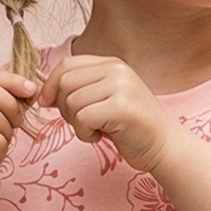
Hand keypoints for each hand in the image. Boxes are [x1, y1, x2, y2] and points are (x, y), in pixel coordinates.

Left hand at [39, 52, 176, 172]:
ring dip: (76, 123)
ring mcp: (121, 87)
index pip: (67, 64)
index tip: (47, 103)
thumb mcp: (106, 100)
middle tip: (81, 123)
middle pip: (65, 82)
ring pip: (71, 101)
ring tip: (95, 130)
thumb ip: (82, 89)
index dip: (50, 85)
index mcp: (112, 64)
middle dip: (63, 108)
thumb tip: (45, 93)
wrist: (165, 146)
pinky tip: (100, 137)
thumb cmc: (132, 128)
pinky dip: (84, 133)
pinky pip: (82, 118)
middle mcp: (117, 70)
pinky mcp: (121, 107)